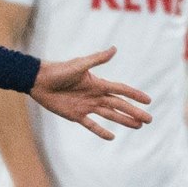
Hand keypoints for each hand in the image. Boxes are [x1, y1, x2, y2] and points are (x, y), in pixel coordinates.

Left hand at [30, 48, 153, 139]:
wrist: (39, 80)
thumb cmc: (58, 70)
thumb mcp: (79, 64)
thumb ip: (97, 59)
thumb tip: (114, 49)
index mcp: (98, 83)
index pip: (121, 90)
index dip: (134, 95)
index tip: (148, 101)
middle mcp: (95, 95)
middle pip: (119, 105)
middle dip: (134, 112)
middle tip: (148, 120)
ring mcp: (87, 106)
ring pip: (110, 115)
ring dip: (123, 121)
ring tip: (138, 126)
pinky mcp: (76, 115)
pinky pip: (91, 125)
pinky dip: (101, 131)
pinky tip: (112, 137)